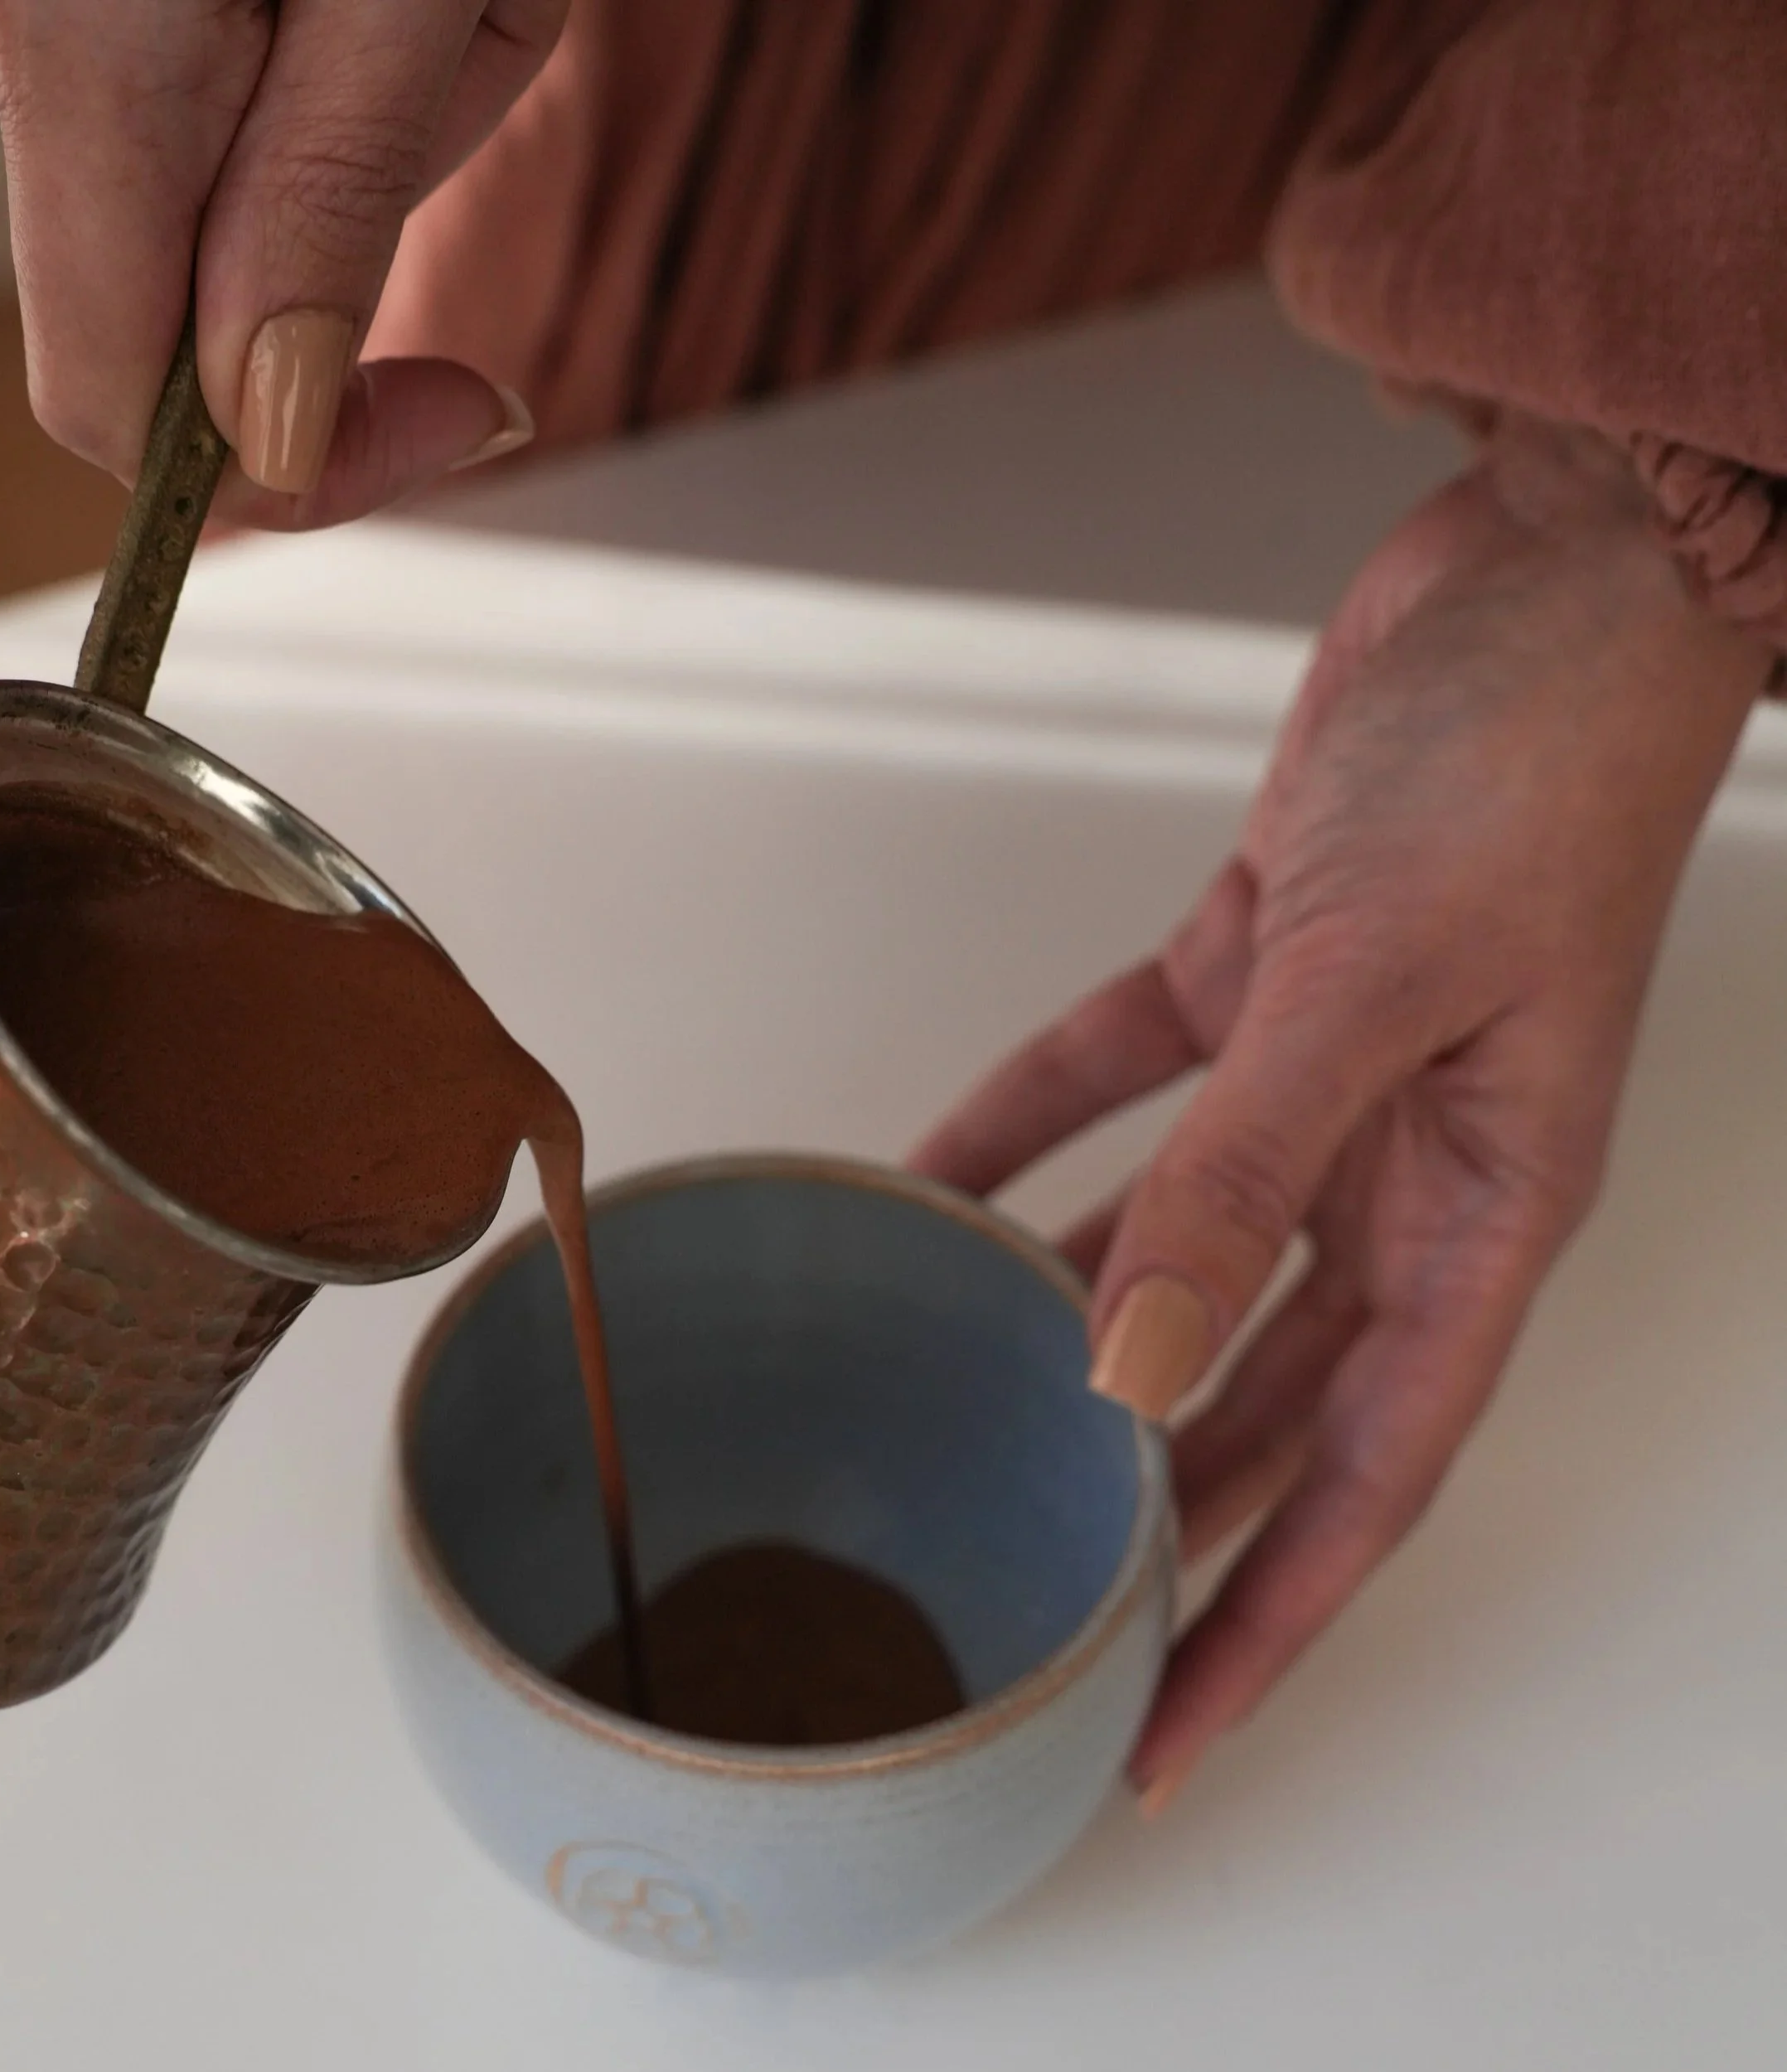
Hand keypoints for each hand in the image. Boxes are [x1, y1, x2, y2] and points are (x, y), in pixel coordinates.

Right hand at [0, 0, 563, 523]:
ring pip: (188, 204)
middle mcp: (5, 39)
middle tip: (442, 78)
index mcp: (88, 59)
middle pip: (165, 312)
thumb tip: (275, 433)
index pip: (122, 414)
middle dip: (338, 262)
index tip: (450, 418)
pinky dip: (293, 78)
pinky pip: (181, 105)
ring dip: (333, 150)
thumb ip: (330, 199)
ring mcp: (12, 3)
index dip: (292, 470)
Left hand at [912, 422, 1775, 1812]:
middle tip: (1044, 1608)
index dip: (1270, 1619)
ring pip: (1185, 1249)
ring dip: (1082, 1327)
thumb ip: (1244, 1177)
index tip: (1169, 1737)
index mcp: (1484, 1209)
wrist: (1544, 571)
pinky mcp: (1255, 975)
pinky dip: (1027, 1134)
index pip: (1368, 1474)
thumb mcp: (1370, 986)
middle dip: (1161, 1512)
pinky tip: (931, 1184)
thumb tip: (1131, 1361)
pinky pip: (1120, 1088)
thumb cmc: (1526, 763)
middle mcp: (1409, 1164)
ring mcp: (1329, 1071)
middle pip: (1267, 1392)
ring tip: (967, 1419)